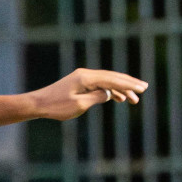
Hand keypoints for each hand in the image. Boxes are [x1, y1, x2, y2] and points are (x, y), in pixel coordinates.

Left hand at [29, 69, 148, 120]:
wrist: (38, 104)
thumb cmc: (56, 106)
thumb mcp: (79, 105)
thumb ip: (97, 98)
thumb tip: (109, 94)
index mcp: (86, 77)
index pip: (113, 80)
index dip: (129, 85)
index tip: (141, 89)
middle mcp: (86, 74)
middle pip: (113, 77)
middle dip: (129, 84)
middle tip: (144, 89)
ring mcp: (83, 78)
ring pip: (107, 81)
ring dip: (120, 89)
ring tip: (133, 99)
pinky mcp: (80, 83)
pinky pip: (99, 85)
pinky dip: (109, 91)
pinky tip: (118, 98)